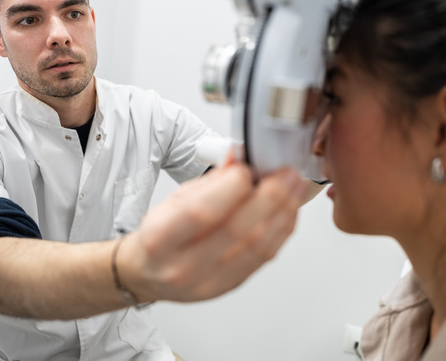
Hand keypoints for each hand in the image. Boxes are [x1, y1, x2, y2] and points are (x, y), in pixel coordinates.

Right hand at [117, 162, 307, 301]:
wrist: (151, 274)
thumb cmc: (160, 235)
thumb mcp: (174, 201)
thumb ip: (209, 181)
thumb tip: (239, 159)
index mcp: (160, 239)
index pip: (200, 212)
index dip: (231, 187)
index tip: (248, 168)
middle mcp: (184, 266)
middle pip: (236, 230)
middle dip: (269, 196)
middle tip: (285, 174)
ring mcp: (209, 281)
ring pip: (257, 246)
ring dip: (283, 212)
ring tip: (295, 188)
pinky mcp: (231, 286)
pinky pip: (264, 257)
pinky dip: (282, 229)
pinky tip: (288, 210)